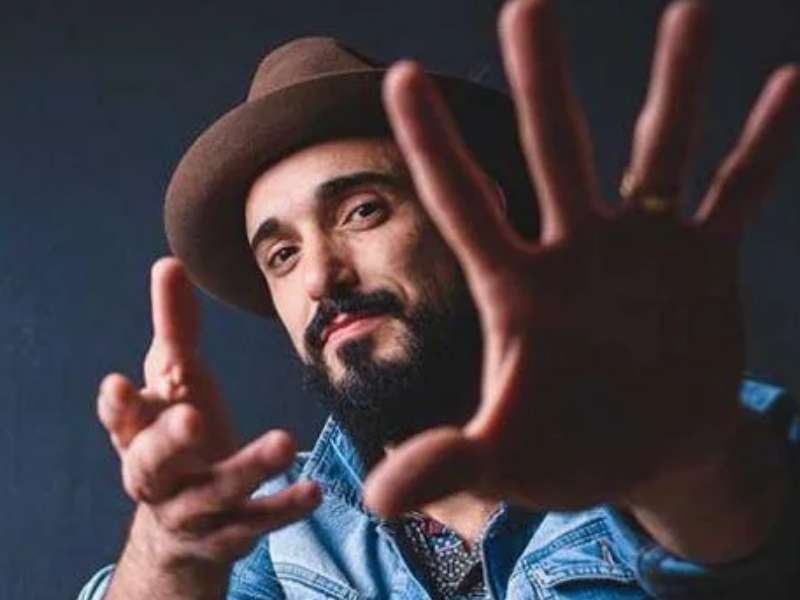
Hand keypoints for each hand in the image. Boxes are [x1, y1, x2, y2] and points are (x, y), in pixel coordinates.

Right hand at [97, 258, 319, 582]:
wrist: (184, 523)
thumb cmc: (178, 435)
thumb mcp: (176, 382)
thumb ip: (175, 328)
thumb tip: (168, 262)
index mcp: (139, 433)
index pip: (121, 421)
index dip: (117, 407)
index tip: (117, 385)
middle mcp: (157, 476)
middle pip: (153, 463)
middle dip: (169, 441)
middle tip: (191, 418)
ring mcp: (194, 508)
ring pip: (214, 492)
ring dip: (246, 468)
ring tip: (283, 442)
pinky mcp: (230, 530)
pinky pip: (255, 521)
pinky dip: (282, 506)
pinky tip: (313, 490)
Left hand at [364, 0, 799, 515]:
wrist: (643, 449)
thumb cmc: (564, 451)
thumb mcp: (505, 461)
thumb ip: (448, 462)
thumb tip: (374, 500)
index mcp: (517, 288)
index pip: (464, 205)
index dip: (434, 146)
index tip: (398, 77)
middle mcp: (574, 251)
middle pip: (555, 151)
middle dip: (542, 82)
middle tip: (524, 5)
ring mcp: (640, 250)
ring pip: (653, 152)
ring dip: (676, 87)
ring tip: (692, 9)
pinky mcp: (701, 264)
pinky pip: (733, 194)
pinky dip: (761, 148)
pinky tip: (789, 85)